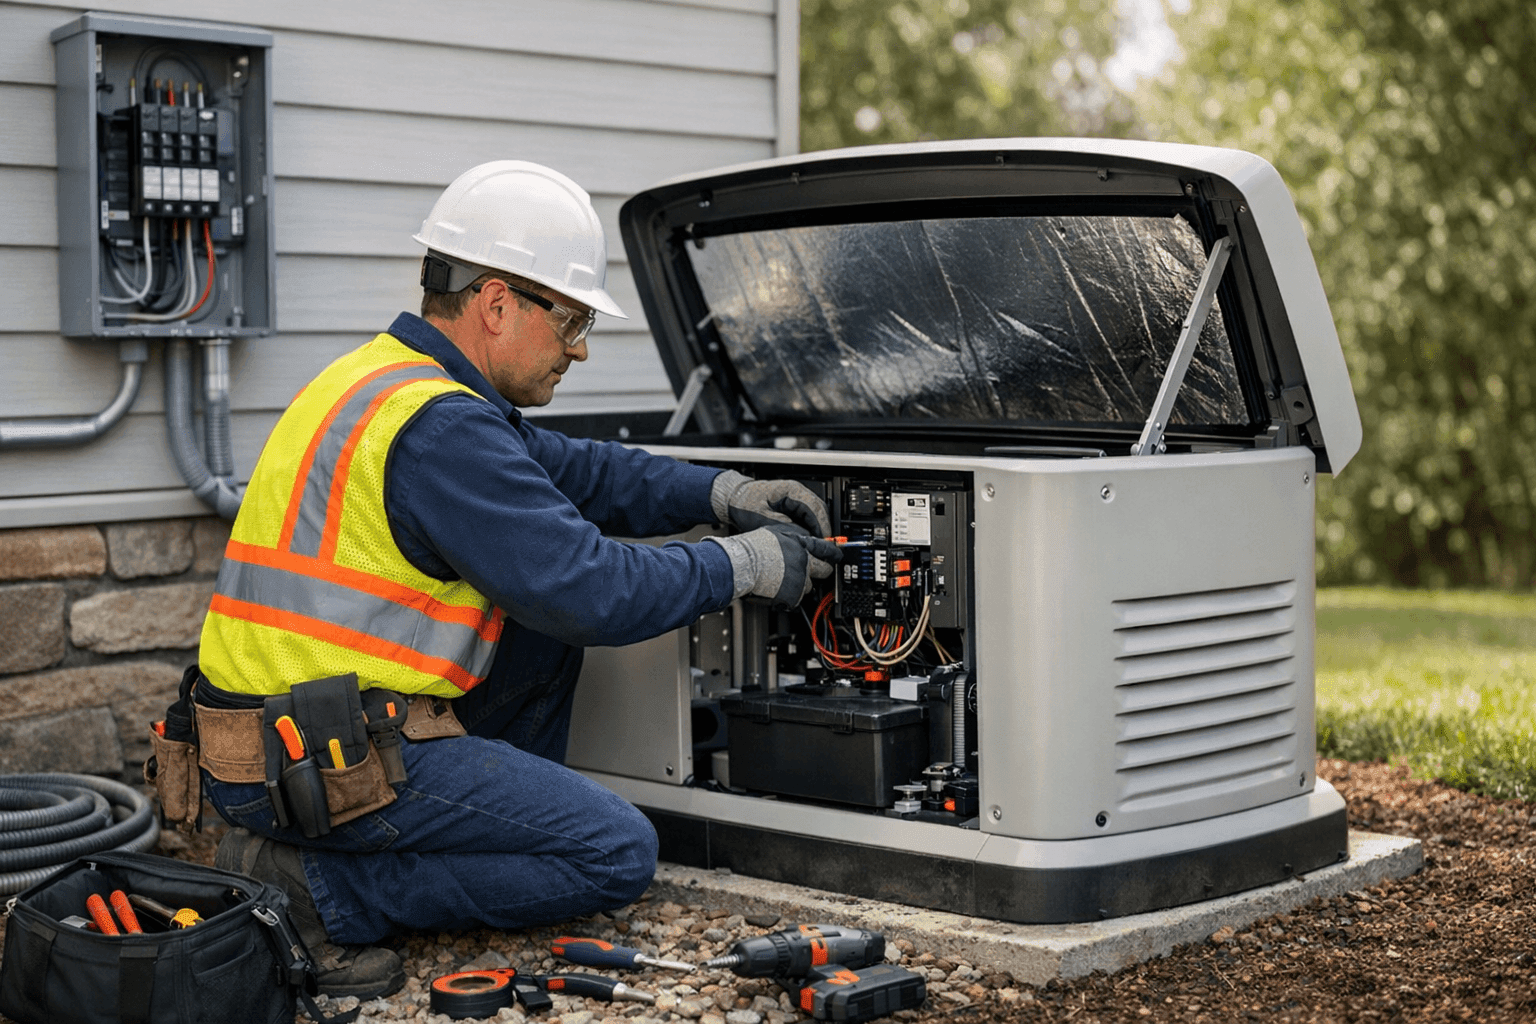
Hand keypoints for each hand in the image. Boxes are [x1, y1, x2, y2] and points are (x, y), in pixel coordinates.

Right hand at [708, 525, 842, 606]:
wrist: (742, 565)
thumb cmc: (753, 549)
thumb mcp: (777, 532)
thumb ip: (795, 537)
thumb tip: (805, 539)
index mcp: (801, 545)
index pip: (826, 550)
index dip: (834, 553)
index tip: (838, 556)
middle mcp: (804, 563)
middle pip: (824, 571)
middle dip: (821, 571)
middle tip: (811, 571)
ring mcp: (800, 581)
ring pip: (809, 586)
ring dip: (801, 584)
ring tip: (783, 579)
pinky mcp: (792, 596)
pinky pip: (796, 599)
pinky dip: (788, 597)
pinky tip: (777, 588)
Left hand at [712, 470, 831, 537]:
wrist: (733, 499)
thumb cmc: (744, 505)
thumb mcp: (762, 519)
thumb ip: (784, 527)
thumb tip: (804, 539)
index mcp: (791, 490)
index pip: (815, 507)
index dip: (822, 525)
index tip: (824, 540)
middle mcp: (797, 492)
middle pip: (819, 510)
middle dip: (823, 529)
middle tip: (824, 547)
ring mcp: (796, 498)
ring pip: (815, 514)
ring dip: (817, 529)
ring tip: (816, 546)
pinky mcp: (792, 506)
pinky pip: (807, 517)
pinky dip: (809, 529)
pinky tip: (807, 541)